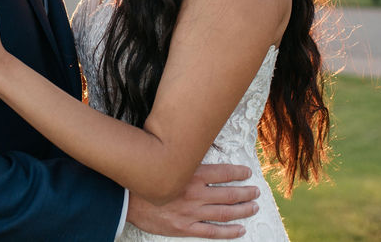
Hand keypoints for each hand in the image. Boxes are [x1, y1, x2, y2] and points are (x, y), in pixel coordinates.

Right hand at [126, 164, 259, 238]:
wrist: (125, 199)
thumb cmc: (144, 178)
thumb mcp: (165, 161)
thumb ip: (183, 159)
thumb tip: (195, 148)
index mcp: (191, 175)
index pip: (223, 173)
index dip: (238, 173)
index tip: (247, 173)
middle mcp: (195, 194)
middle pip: (228, 194)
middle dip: (245, 193)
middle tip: (256, 192)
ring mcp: (191, 212)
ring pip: (224, 213)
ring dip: (242, 211)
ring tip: (253, 208)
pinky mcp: (184, 227)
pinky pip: (212, 232)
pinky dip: (228, 232)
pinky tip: (239, 230)